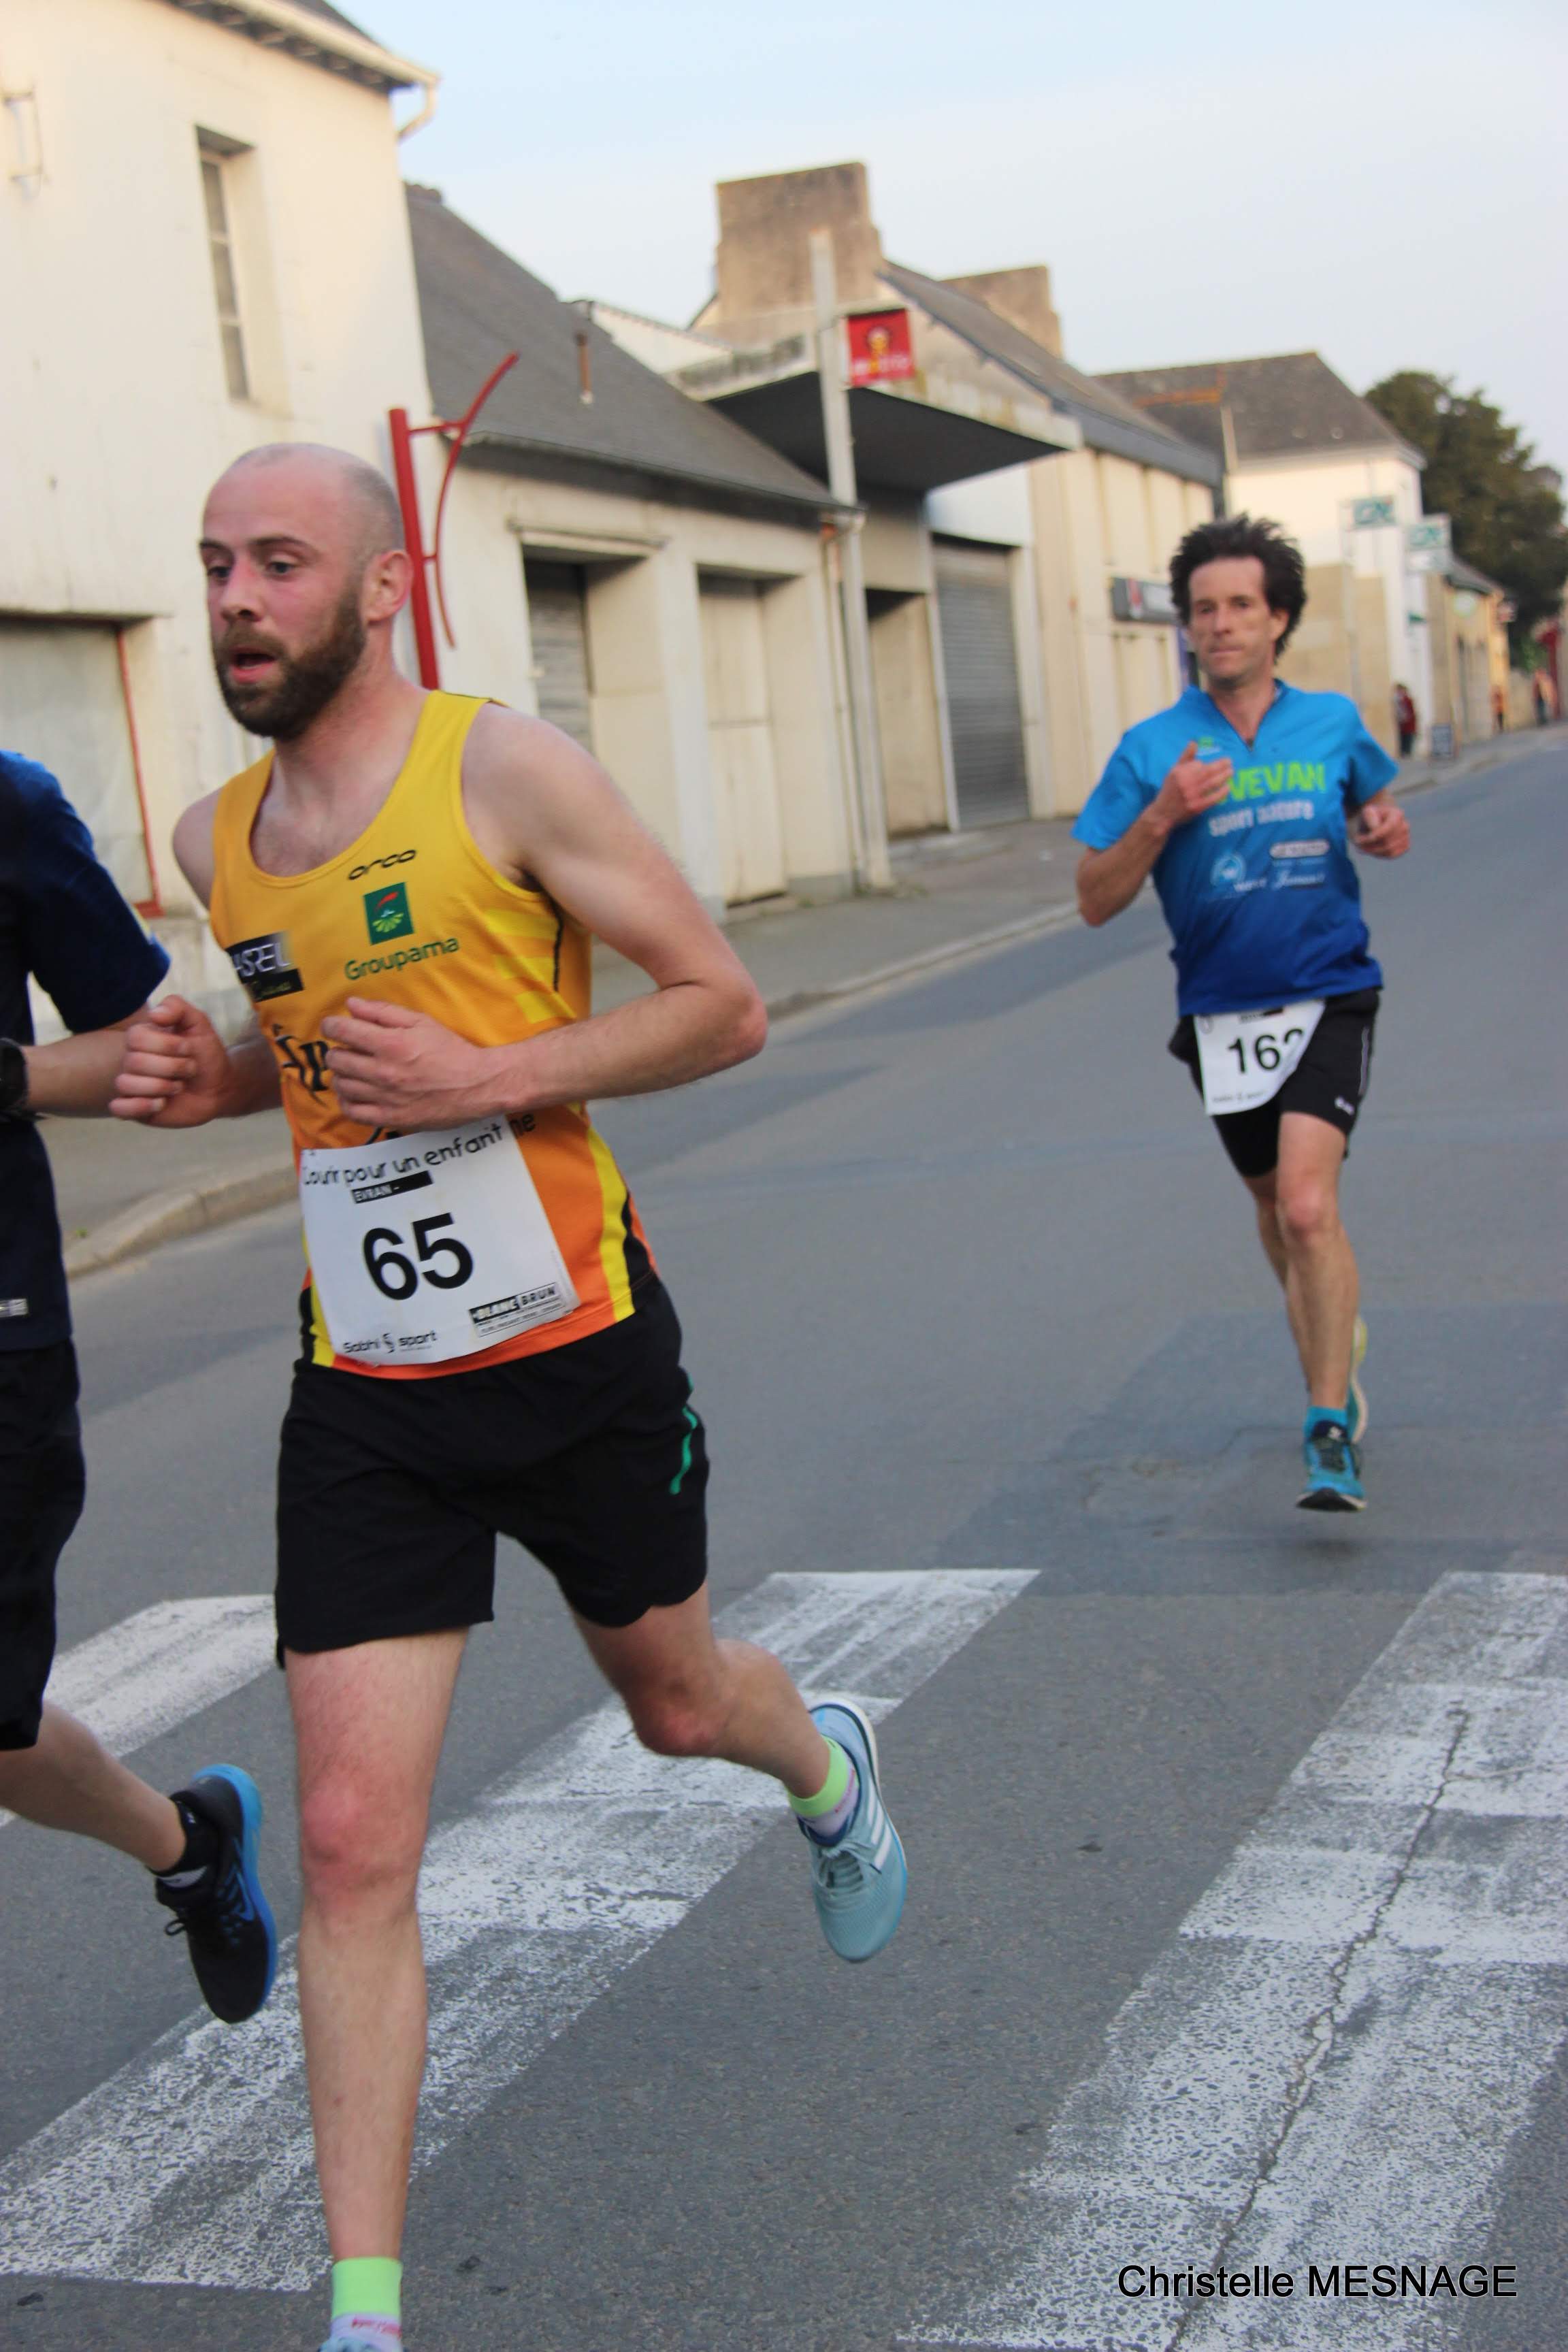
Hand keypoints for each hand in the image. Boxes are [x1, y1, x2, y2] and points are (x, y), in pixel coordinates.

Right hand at [110, 997, 226, 1125]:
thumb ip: (178, 1008)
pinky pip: (118, 1108)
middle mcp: (131, 1060)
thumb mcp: (199, 1025)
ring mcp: (131, 1085)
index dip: (166, 1045)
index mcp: (142, 1039)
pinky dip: (140, 1106)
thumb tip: (154, 1014)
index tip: (188, 1048)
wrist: (219, 1087)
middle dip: (171, 1067)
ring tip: (178, 1087)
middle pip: (133, 1062)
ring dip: (160, 1087)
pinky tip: (161, 1104)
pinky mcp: (133, 1108)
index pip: (135, 1037)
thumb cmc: (206, 1055)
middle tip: (189, 1069)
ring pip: (124, 1084)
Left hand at [322, 998, 499, 1129]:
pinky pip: (352, 1112)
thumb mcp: (421, 1022)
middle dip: (337, 1050)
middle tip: (348, 1049)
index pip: (341, 1031)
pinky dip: (347, 1101)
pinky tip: (355, 1093)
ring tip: (353, 1071)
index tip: (333, 1027)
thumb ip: (383, 1012)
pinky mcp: (390, 1118)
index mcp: (391, 1043)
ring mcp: (385, 1098)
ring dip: (342, 1075)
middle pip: (336, 1059)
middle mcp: (383, 1072)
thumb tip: (351, 1005)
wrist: (477, 1086)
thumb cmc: (451, 1051)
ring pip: (341, 1085)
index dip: (331, 1026)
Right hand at [1152, 741, 1233, 830]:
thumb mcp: (1173, 772)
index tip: (1211, 765)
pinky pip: (1213, 798)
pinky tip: (1227, 787)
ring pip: (1212, 783)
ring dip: (1223, 776)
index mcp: (1179, 773)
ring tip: (1231, 771)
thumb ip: (1185, 758)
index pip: (1198, 764)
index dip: (1205, 764)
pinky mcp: (1197, 807)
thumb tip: (1194, 742)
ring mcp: (1191, 796)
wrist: (1162, 814)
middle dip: (1221, 765)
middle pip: (1208, 771)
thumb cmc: (1169, 791)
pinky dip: (1221, 792)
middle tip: (1229, 761)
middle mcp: (1185, 783)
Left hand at [1353, 799, 1410, 858]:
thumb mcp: (1365, 813)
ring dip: (1373, 851)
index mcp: (1397, 814)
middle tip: (1357, 843)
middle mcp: (1404, 825)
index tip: (1357, 840)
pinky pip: (1392, 855)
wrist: (1373, 824)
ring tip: (1362, 847)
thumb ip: (1369, 817)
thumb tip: (1375, 828)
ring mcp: (1406, 837)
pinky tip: (1371, 850)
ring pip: (1389, 850)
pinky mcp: (1405, 847)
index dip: (1373, 837)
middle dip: (1370, 845)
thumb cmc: (1368, 818)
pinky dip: (1379, 854)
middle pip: (1387, 842)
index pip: (1387, 830)